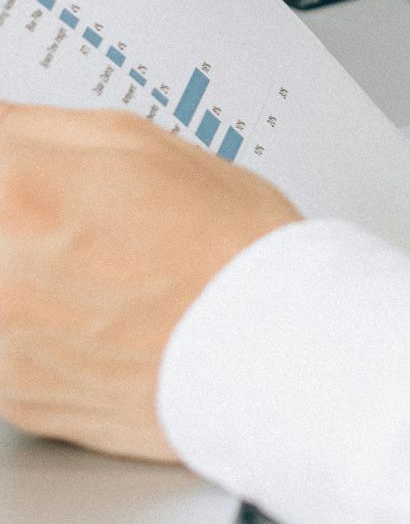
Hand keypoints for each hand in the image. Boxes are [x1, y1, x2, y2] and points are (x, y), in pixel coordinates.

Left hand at [0, 107, 295, 460]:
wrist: (269, 352)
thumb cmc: (224, 248)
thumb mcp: (136, 142)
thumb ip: (33, 127)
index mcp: (18, 192)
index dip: (11, 165)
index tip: (21, 167)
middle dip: (16, 218)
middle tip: (62, 221)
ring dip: (19, 271)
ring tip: (78, 269)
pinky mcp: (11, 396)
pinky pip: (0, 341)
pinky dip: (26, 325)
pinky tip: (82, 314)